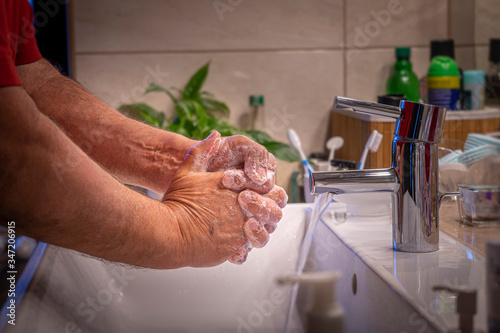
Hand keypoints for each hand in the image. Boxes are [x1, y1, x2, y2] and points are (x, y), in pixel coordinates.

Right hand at [162, 132, 283, 266]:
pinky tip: (232, 242)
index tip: (254, 191)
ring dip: (258, 230)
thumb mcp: (188, 170)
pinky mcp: (235, 248)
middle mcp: (244, 209)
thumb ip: (203, 152)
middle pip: (274, 209)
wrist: (170, 232)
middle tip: (255, 211)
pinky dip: (243, 246)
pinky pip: (249, 248)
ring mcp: (242, 230)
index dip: (265, 189)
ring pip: (266, 231)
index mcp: (238, 188)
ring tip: (243, 227)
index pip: (268, 186)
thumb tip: (214, 136)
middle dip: (268, 209)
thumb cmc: (178, 202)